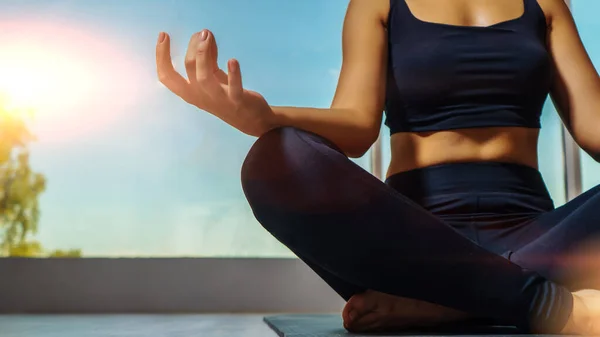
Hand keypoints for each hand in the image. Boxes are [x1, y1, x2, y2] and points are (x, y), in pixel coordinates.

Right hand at [155, 30, 276, 136]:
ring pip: (203, 77)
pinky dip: (233, 74)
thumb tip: (204, 35)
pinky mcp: (237, 100)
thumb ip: (208, 58)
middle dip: (194, 46)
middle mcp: (200, 96)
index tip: (163, 35)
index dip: (161, 56)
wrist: (251, 120)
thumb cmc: (227, 97)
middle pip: (189, 68)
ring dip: (204, 54)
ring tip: (208, 37)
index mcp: (190, 92)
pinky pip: (233, 87)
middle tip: (204, 33)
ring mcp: (218, 99)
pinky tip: (232, 60)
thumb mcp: (214, 77)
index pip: (167, 77)